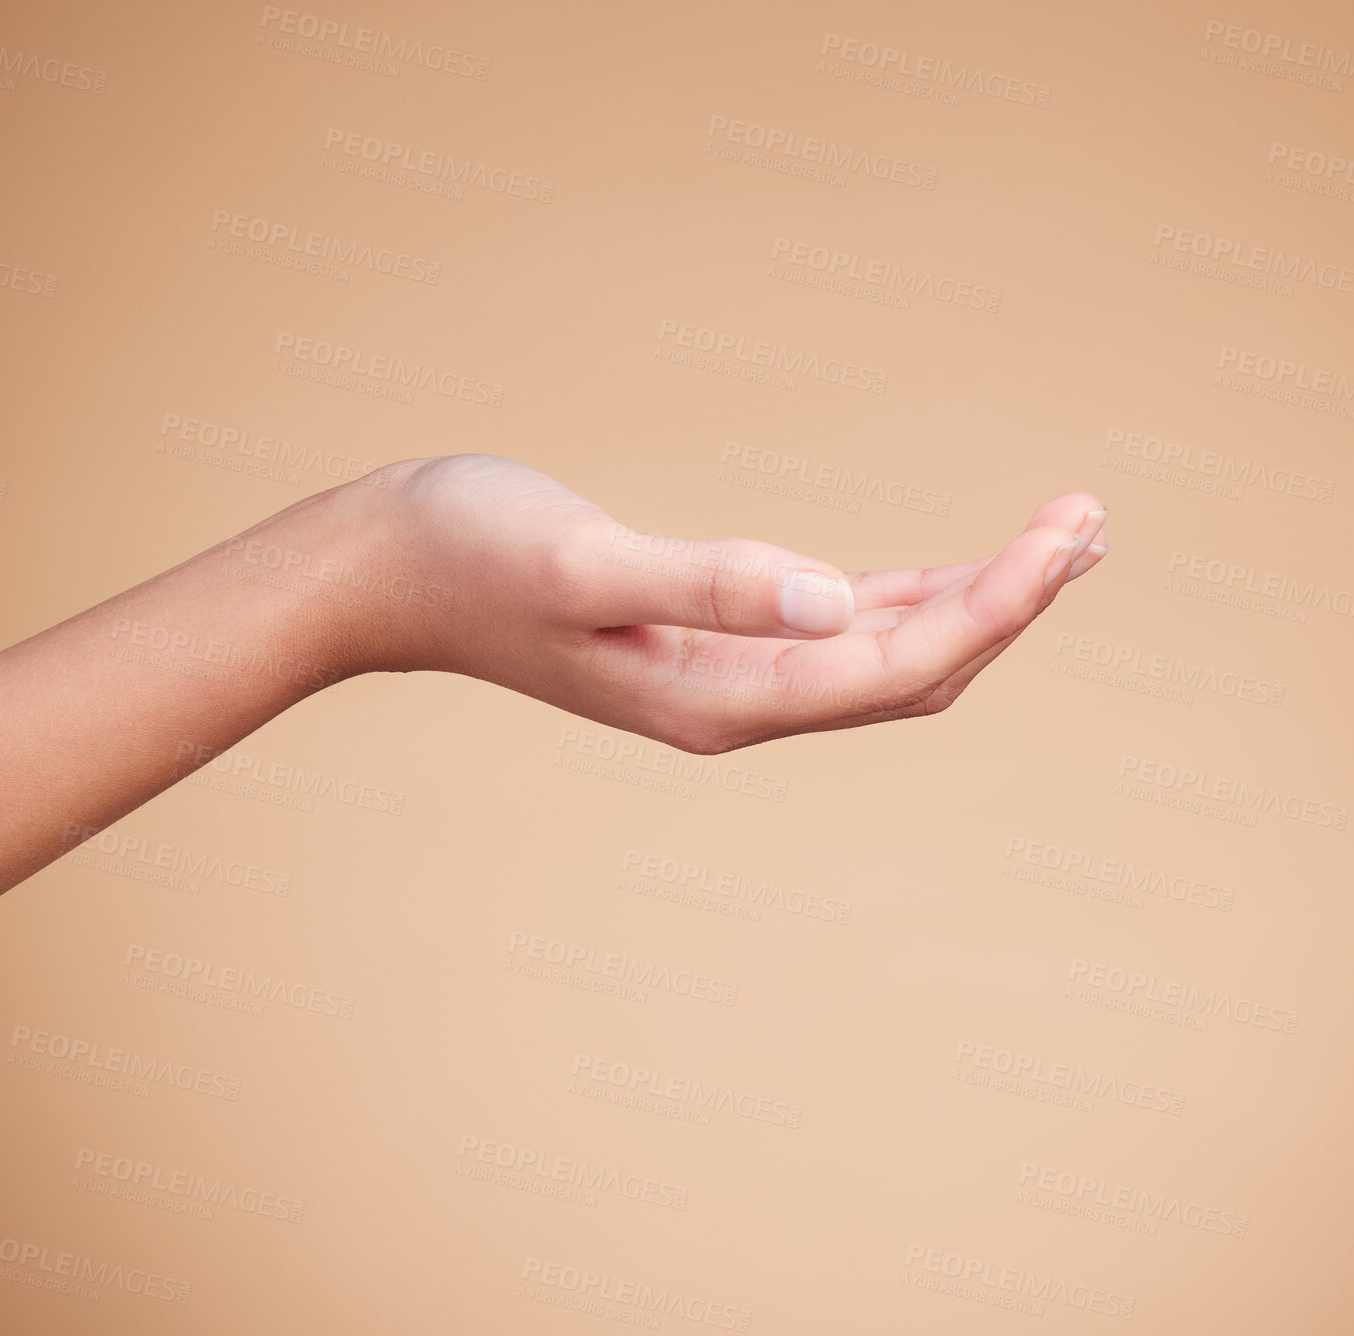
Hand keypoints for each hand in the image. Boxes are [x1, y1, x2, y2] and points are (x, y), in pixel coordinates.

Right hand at [338, 454, 1108, 752]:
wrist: (387, 570)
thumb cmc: (469, 555)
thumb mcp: (583, 561)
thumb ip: (708, 584)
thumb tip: (841, 598)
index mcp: (719, 698)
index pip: (894, 666)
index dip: (994, 607)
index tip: (1068, 536)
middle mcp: (736, 705)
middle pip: (912, 673)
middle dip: (1008, 605)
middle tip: (1091, 522)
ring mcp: (725, 680)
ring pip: (886, 658)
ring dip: (974, 604)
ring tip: (1061, 539)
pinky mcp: (709, 642)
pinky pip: (841, 638)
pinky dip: (911, 601)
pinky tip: (953, 571)